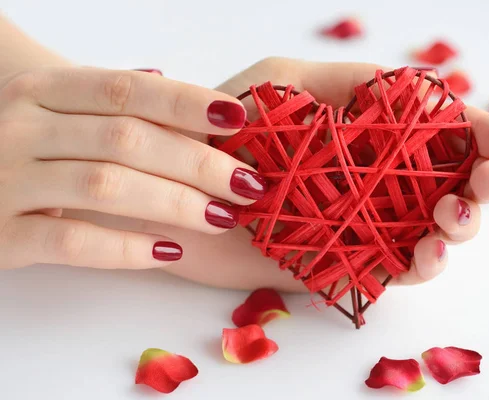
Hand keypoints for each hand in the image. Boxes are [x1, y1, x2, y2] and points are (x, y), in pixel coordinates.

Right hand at [0, 67, 267, 269]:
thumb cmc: (19, 147)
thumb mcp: (55, 113)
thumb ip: (112, 106)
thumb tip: (188, 97)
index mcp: (42, 91)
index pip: (127, 89)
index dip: (187, 102)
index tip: (238, 119)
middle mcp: (21, 126)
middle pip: (127, 138)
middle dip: (197, 162)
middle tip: (248, 184)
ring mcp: (4, 180)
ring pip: (106, 186)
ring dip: (174, 203)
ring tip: (224, 218)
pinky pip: (72, 242)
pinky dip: (126, 248)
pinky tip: (168, 251)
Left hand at [180, 57, 488, 287]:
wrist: (171, 185)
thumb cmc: (221, 125)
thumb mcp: (283, 79)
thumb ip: (346, 82)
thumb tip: (419, 92)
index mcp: (365, 130)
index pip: (437, 131)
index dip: (479, 134)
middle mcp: (370, 177)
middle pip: (446, 183)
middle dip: (478, 184)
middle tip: (484, 182)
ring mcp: (358, 221)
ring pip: (428, 229)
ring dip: (456, 228)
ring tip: (450, 220)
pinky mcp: (337, 260)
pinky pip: (388, 268)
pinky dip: (416, 265)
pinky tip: (423, 253)